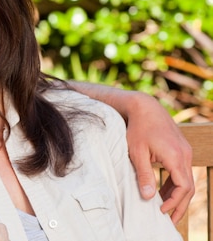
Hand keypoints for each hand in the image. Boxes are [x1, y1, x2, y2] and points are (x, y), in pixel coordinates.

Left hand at [123, 91, 193, 222]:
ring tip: (165, 208)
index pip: (183, 187)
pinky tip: (164, 191)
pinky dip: (175, 183)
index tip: (162, 211)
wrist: (145, 107)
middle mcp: (185, 155)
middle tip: (170, 220)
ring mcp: (185, 152)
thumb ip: (144, 175)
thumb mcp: (137, 152)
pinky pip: (182, 171)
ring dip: (177, 195)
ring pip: (186, 179)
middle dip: (179, 204)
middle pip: (188, 186)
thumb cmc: (138, 128)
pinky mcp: (181, 150)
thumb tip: (147, 196)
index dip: (174, 202)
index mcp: (176, 156)